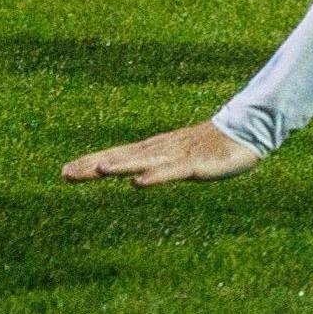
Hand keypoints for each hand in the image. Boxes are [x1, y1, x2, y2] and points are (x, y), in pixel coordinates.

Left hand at [62, 122, 259, 187]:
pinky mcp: (196, 164)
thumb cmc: (213, 145)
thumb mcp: (180, 156)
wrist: (248, 131)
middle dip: (94, 165)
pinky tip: (138, 182)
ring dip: (119, 166)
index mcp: (155, 149)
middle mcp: (161, 150)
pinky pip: (173, 172)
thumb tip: (134, 176)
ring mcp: (178, 156)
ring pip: (143, 162)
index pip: (117, 155)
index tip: (64, 171)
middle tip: (65, 174)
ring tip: (96, 171)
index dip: (91, 162)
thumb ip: (157, 165)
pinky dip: (155, 176)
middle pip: (122, 157)